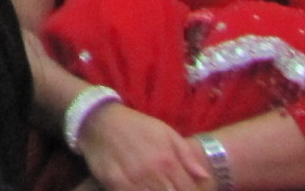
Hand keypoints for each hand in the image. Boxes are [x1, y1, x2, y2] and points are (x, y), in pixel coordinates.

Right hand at [79, 102, 214, 190]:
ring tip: (157, 186)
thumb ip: (187, 155)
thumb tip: (205, 177)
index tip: (187, 189)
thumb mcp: (165, 132)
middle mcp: (152, 172)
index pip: (188, 190)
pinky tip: (143, 188)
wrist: (99, 120)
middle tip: (170, 186)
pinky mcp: (115, 184)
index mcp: (167, 160)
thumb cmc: (137, 125)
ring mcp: (133, 179)